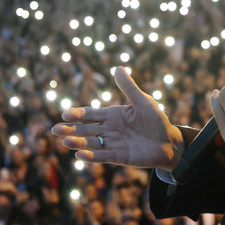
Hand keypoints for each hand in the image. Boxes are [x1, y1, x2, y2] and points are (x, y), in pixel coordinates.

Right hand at [52, 66, 183, 170]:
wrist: (169, 142)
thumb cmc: (156, 120)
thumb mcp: (143, 101)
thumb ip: (129, 87)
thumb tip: (118, 67)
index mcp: (112, 115)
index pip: (90, 114)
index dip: (78, 114)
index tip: (65, 114)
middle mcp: (109, 129)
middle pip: (86, 130)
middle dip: (71, 130)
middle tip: (55, 130)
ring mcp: (113, 143)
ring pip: (91, 143)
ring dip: (78, 143)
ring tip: (66, 142)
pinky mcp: (119, 157)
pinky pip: (103, 156)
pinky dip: (92, 157)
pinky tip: (80, 156)